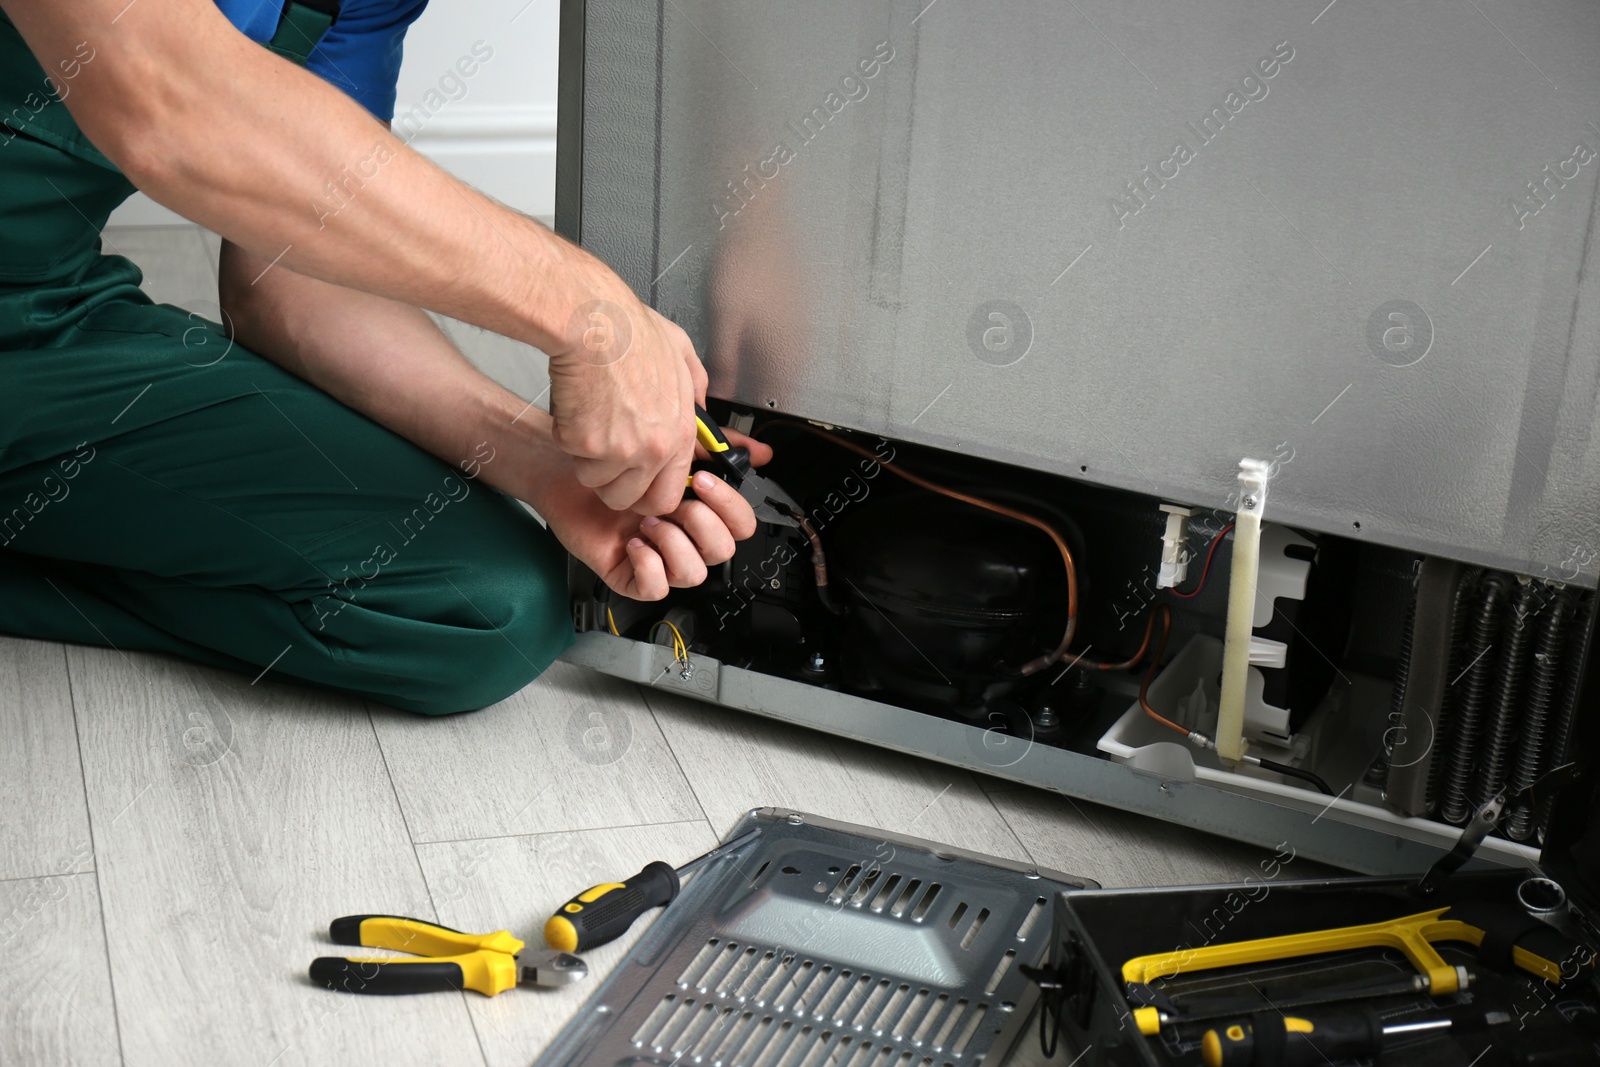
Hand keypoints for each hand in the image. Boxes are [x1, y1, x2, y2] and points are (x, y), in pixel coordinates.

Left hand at [535, 428, 773, 599]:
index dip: (730, 508)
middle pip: (723, 552)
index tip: (705, 482)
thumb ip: (718, 447)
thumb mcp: (673, 447)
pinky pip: (655, 589)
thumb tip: (761, 453)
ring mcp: (660, 560)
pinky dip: (648, 565)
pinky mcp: (631, 576)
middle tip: (675, 503)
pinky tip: (634, 541)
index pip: (742, 525)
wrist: (565, 471)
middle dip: (702, 525)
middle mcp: (684, 539)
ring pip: (693, 574)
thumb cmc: (615, 463)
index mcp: (701, 513)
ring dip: (673, 543)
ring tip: (648, 521)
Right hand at [545, 257, 709, 516]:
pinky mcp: (585, 444)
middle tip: (603, 459)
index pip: (667, 495)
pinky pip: (571, 456)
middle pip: (628, 499)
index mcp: (679, 432)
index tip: (636, 484)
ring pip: (595, 481)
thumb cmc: (631, 331)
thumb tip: (699, 408)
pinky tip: (577, 407)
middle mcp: (654, 448)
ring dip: (588, 459)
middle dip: (612, 485)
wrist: (593, 323)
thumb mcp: (682, 354)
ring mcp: (620, 450)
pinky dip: (567, 437)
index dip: (646, 494)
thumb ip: (695, 388)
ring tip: (591, 421)